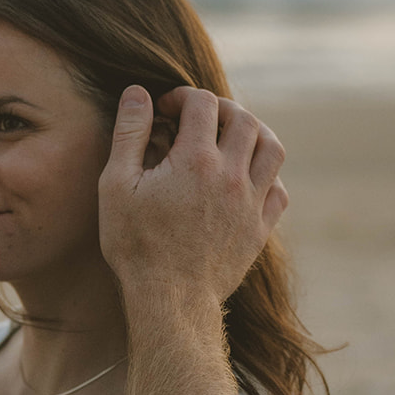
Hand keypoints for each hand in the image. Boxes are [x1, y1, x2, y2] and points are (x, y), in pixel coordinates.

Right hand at [98, 85, 286, 306]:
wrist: (170, 300)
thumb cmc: (136, 243)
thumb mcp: (116, 184)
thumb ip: (129, 133)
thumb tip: (137, 93)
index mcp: (196, 159)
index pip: (202, 103)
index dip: (182, 97)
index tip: (164, 110)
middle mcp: (231, 175)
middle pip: (244, 118)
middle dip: (220, 107)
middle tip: (198, 116)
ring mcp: (251, 203)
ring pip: (271, 148)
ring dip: (254, 132)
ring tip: (231, 135)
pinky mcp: (260, 229)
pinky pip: (279, 189)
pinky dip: (266, 174)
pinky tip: (245, 177)